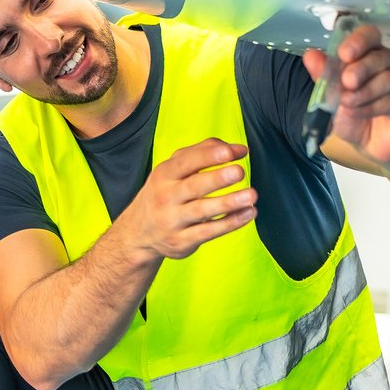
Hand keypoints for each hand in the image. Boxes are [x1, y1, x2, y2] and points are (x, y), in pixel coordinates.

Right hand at [119, 138, 257, 261]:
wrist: (138, 233)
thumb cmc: (165, 193)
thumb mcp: (173, 169)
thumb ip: (202, 153)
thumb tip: (236, 148)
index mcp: (165, 174)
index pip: (186, 162)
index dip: (209, 156)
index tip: (231, 152)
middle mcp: (166, 197)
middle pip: (193, 186)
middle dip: (217, 178)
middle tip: (239, 172)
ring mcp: (173, 221)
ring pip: (202, 211)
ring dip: (228, 203)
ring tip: (251, 195)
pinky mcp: (182, 241)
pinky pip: (208, 232)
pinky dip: (230, 223)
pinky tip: (248, 213)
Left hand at [305, 24, 389, 167]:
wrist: (374, 145)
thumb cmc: (356, 116)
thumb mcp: (332, 98)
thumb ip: (323, 76)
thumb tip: (311, 56)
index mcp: (369, 55)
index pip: (369, 36)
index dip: (358, 41)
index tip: (344, 53)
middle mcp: (389, 64)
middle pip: (380, 55)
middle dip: (360, 68)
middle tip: (346, 81)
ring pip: (389, 77)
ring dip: (365, 91)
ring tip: (348, 103)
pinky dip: (372, 106)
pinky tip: (359, 112)